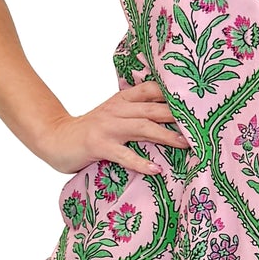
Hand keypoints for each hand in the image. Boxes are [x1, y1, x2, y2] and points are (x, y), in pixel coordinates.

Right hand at [37, 84, 191, 176]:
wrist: (57, 138)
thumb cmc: (91, 130)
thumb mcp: (114, 114)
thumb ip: (136, 110)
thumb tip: (169, 114)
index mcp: (122, 99)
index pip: (152, 89)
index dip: (174, 93)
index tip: (198, 101)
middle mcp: (117, 110)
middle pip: (153, 108)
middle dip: (178, 116)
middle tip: (201, 125)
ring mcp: (108, 127)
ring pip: (143, 128)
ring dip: (166, 136)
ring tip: (186, 144)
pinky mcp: (99, 146)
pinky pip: (124, 154)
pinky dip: (140, 162)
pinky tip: (155, 170)